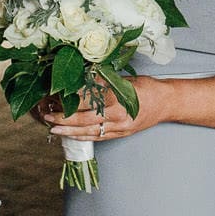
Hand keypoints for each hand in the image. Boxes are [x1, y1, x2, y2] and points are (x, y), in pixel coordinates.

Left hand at [42, 77, 168, 142]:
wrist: (167, 103)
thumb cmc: (147, 87)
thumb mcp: (125, 79)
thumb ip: (104, 81)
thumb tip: (80, 78)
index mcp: (119, 98)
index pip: (89, 100)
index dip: (70, 100)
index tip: (56, 96)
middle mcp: (119, 116)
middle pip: (85, 119)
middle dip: (64, 119)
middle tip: (47, 115)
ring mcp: (120, 128)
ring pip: (89, 132)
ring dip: (69, 131)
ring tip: (52, 128)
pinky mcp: (121, 134)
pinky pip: (98, 137)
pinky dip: (82, 136)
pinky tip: (70, 135)